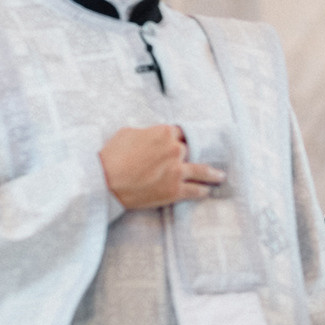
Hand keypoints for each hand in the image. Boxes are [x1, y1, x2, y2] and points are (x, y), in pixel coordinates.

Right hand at [100, 126, 223, 210]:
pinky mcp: (175, 190)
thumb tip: (152, 137)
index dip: (182, 140)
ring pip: (203, 171)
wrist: (104, 181)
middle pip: (191, 151)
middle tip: (201, 161)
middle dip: (192, 157)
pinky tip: (207, 192)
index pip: (181, 133)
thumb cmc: (111, 156)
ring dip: (213, 175)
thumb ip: (146, 133)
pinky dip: (203, 191)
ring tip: (220, 177)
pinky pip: (196, 190)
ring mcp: (177, 170)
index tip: (187, 144)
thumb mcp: (127, 133)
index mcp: (164, 133)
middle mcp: (175, 150)